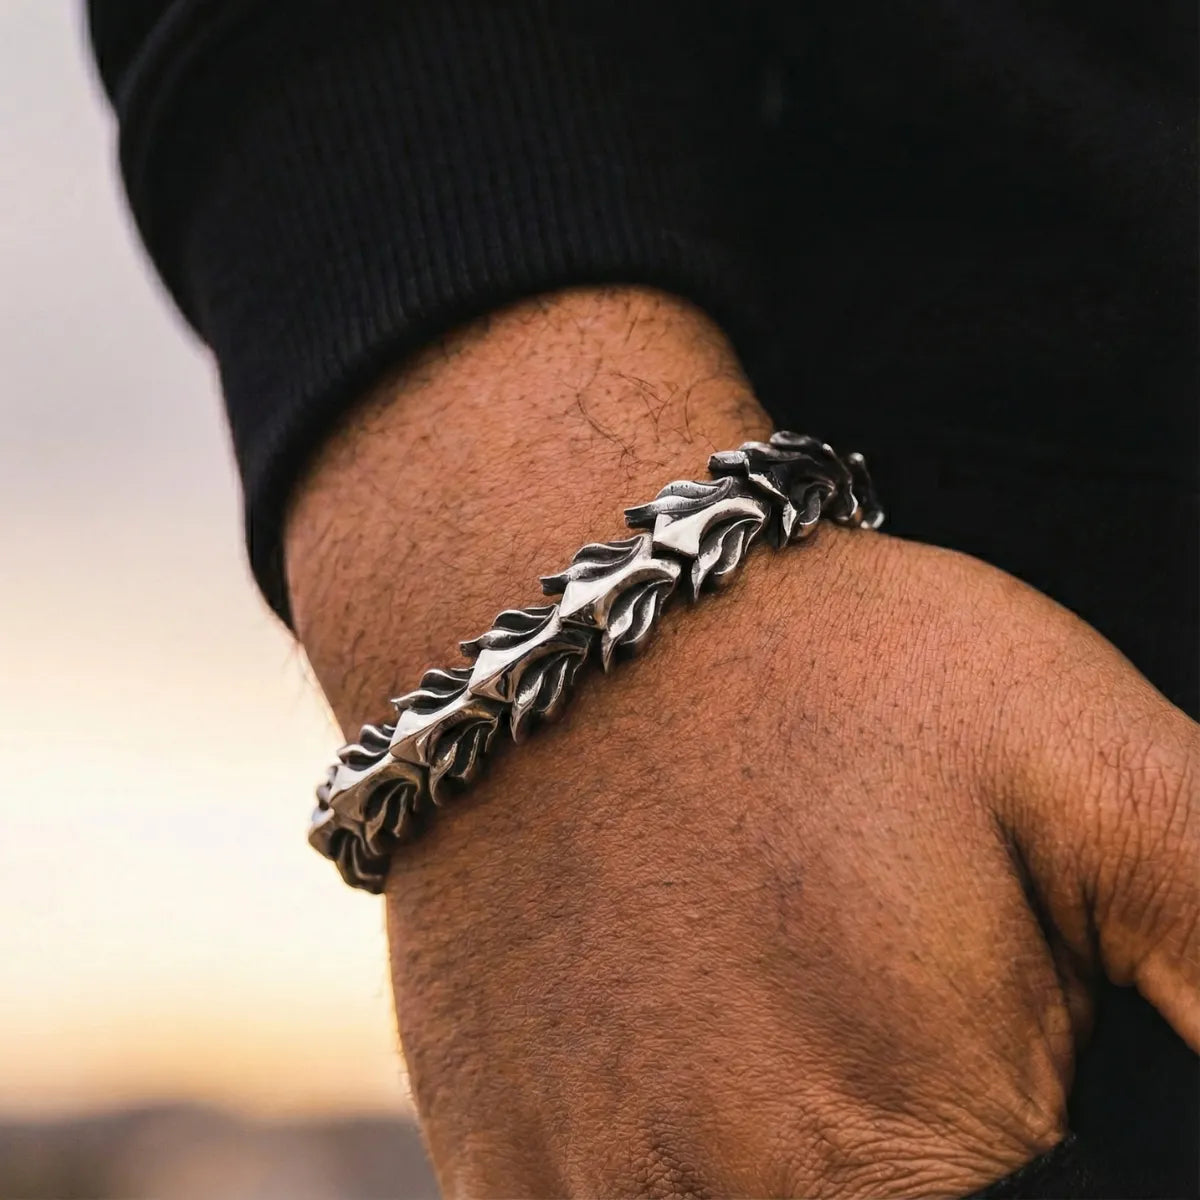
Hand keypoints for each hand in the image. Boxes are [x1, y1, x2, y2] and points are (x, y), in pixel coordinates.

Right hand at [286, 288, 1197, 1197]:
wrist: (563, 622)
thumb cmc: (824, 671)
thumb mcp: (1086, 771)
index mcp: (895, 1161)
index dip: (1035, 1145)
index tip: (1001, 1076)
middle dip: (920, 1140)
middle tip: (883, 1012)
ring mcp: (572, 1198)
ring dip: (792, 1157)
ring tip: (782, 1016)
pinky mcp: (490, 1158)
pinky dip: (676, 1165)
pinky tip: (691, 1054)